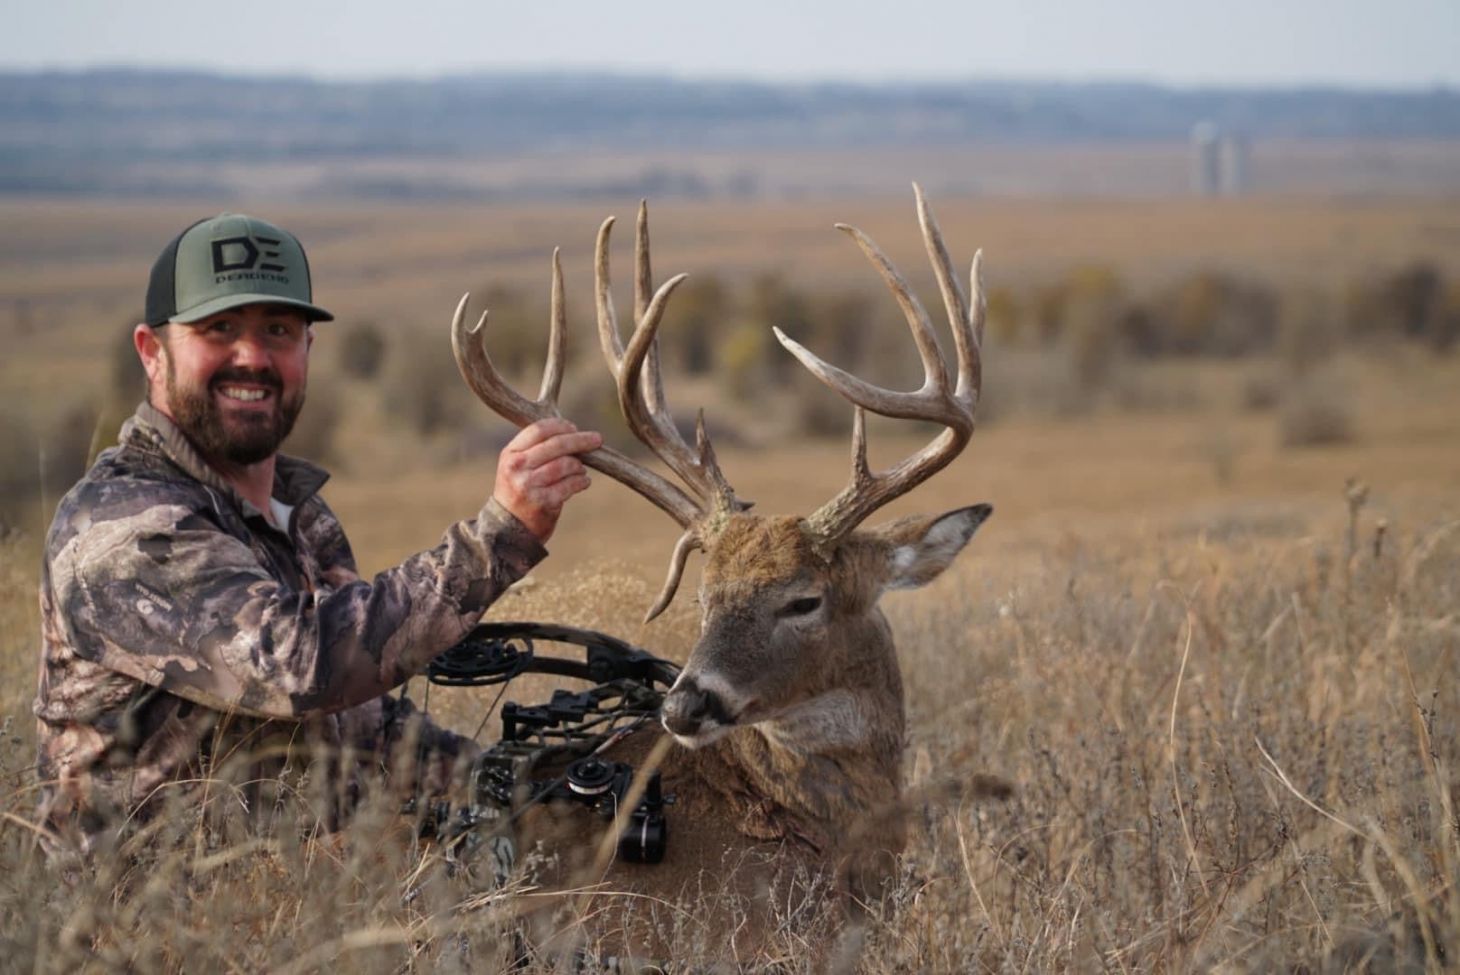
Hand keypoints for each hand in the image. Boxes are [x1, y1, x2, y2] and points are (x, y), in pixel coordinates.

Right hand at [492, 419, 602, 541]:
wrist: (508, 529)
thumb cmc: (518, 492)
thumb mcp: (516, 467)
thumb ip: (536, 449)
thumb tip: (572, 433)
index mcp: (510, 454)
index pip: (539, 430)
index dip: (560, 426)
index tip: (574, 428)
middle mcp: (517, 467)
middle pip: (556, 445)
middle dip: (581, 440)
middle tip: (597, 439)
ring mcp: (530, 485)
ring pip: (566, 464)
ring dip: (579, 466)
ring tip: (581, 471)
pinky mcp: (544, 502)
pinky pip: (571, 484)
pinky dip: (582, 481)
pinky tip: (584, 482)